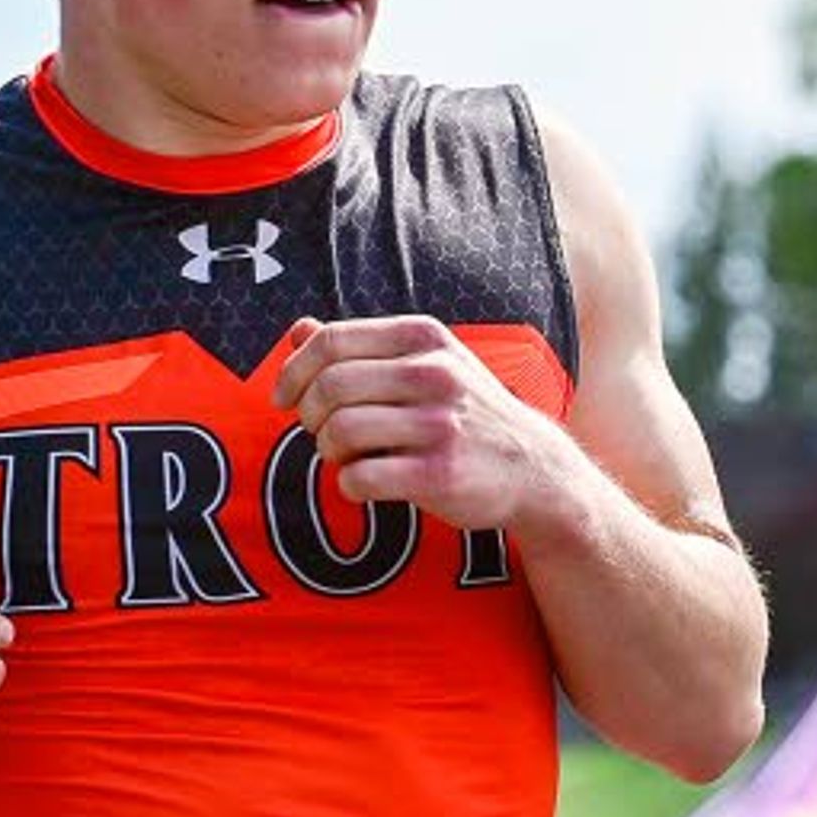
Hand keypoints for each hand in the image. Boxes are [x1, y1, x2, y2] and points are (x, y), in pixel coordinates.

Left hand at [272, 316, 568, 530]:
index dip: (293, 371)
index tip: (283, 398)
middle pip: (329, 387)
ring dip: (327, 451)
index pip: (331, 341)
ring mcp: (440, 424)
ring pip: (340, 431)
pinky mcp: (440, 473)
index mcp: (424, 338)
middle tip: (321, 433)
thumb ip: (362, 348)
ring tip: (346, 458)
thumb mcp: (426, 363)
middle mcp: (434, 374)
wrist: (532, 468)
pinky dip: (350, 485)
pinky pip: (360, 478)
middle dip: (309, 415)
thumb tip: (298, 330)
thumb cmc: (465, 413)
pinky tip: (367, 482)